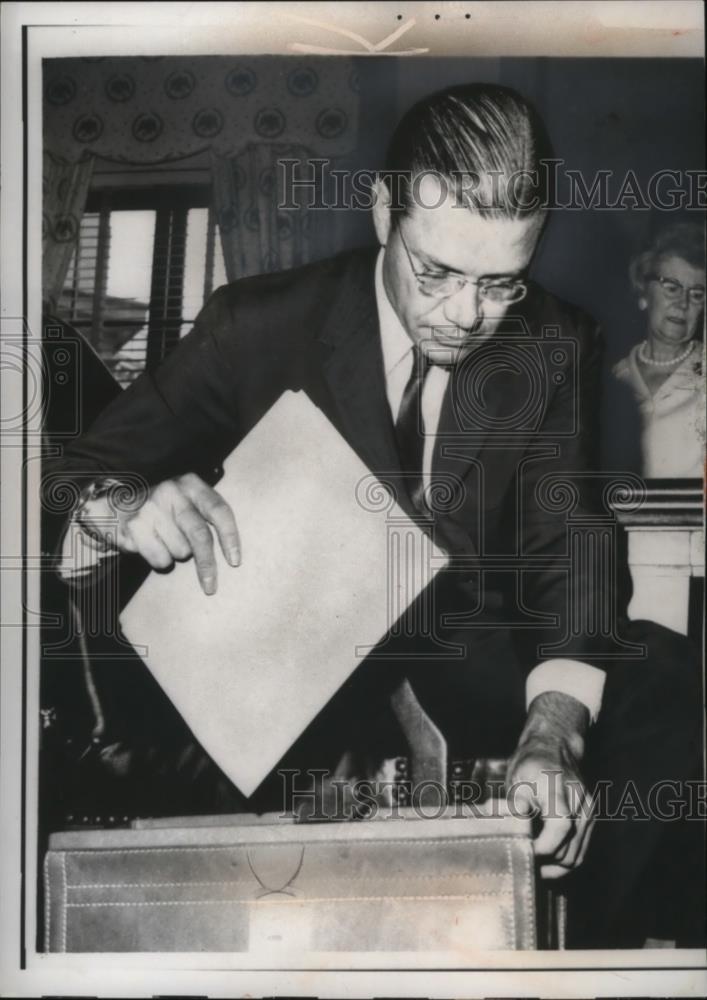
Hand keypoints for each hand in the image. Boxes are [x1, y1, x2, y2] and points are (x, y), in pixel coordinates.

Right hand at [79, 473, 240, 594]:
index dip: (230, 537)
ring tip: (166, 542)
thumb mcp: (186, 502)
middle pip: (200, 535)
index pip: (218, 510)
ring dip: (177, 555)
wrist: (116, 506)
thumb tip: (232, 554)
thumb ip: (206, 516)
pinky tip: (151, 546)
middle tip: (210, 586)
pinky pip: (160, 558)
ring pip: (180, 551)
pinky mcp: (134, 525)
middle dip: (207, 564)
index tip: (235, 560)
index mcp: (191, 484)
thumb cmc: (164, 510)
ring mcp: (151, 507)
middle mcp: (172, 491)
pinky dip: (160, 560)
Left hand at [506, 692, 594, 878]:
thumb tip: (508, 830)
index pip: (560, 825)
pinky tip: (545, 863)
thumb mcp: (516, 779)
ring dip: (553, 867)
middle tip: (520, 863)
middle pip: (567, 848)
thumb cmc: (531, 763)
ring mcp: (588, 812)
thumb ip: (514, 806)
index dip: (543, 845)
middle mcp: (579, 800)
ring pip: (574, 857)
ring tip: (531, 865)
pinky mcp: (591, 821)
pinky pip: (579, 853)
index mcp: (557, 787)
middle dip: (543, 862)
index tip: (524, 850)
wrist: (555, 748)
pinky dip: (562, 863)